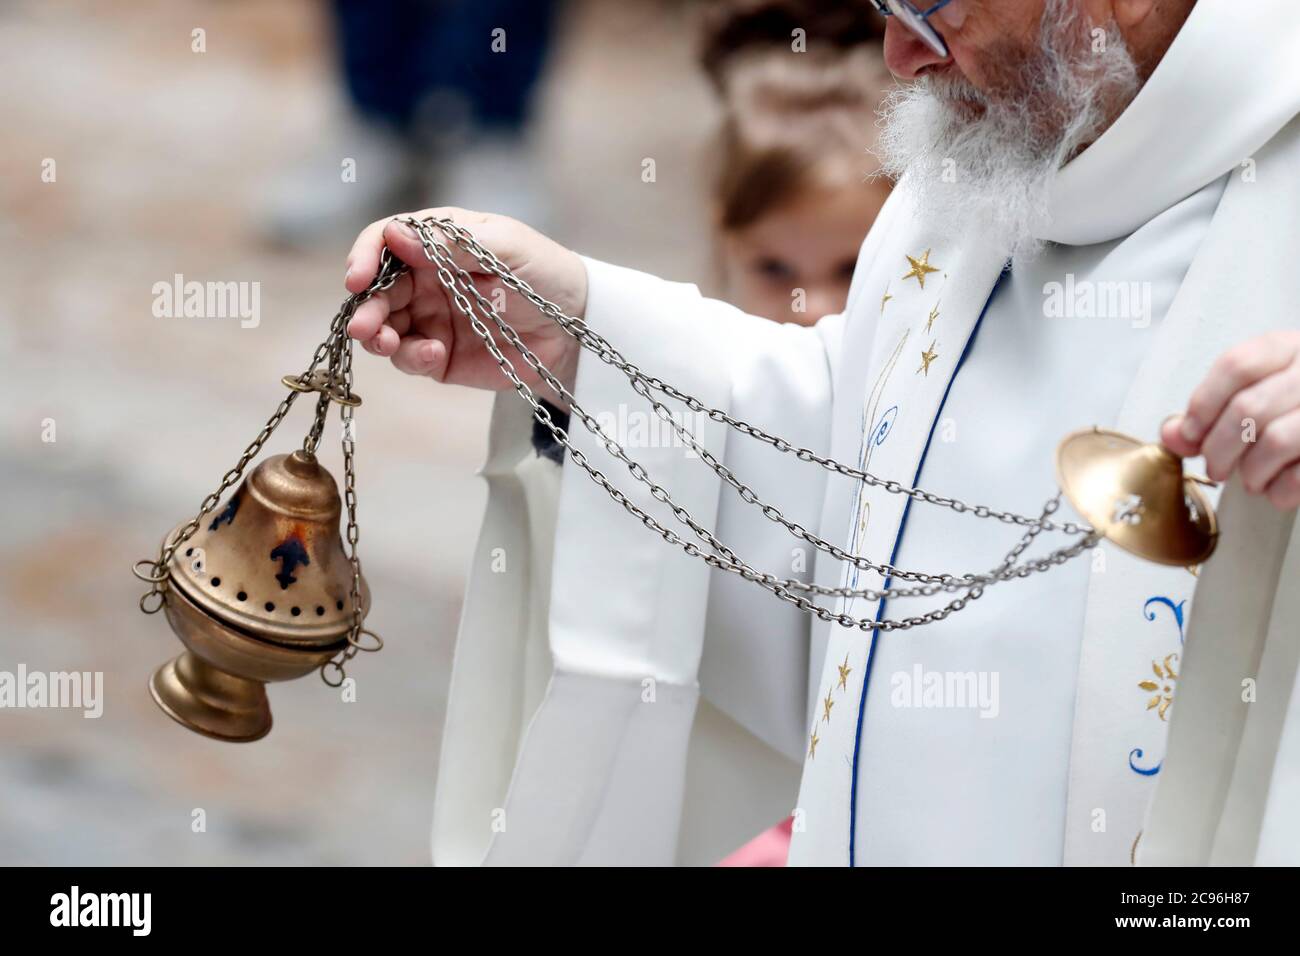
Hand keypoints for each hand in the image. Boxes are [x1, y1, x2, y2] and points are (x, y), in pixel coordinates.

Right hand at [344, 207, 586, 397]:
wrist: (575, 329)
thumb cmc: (546, 274)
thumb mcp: (505, 247)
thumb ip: (451, 243)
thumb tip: (396, 235)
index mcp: (439, 241)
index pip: (387, 240)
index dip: (366, 255)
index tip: (357, 278)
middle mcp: (427, 277)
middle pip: (377, 288)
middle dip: (365, 307)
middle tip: (364, 327)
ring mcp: (430, 317)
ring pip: (384, 326)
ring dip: (378, 337)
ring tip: (389, 345)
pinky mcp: (439, 355)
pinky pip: (410, 358)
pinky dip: (413, 358)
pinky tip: (435, 354)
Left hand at [1161, 331, 1299, 510]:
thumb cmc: (1291, 404)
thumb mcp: (1254, 390)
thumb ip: (1210, 409)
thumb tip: (1172, 435)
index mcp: (1287, 348)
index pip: (1236, 365)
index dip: (1203, 405)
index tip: (1189, 434)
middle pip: (1248, 409)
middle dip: (1219, 448)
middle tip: (1215, 467)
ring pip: (1275, 441)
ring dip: (1250, 470)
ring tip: (1249, 479)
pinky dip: (1280, 489)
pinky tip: (1275, 490)